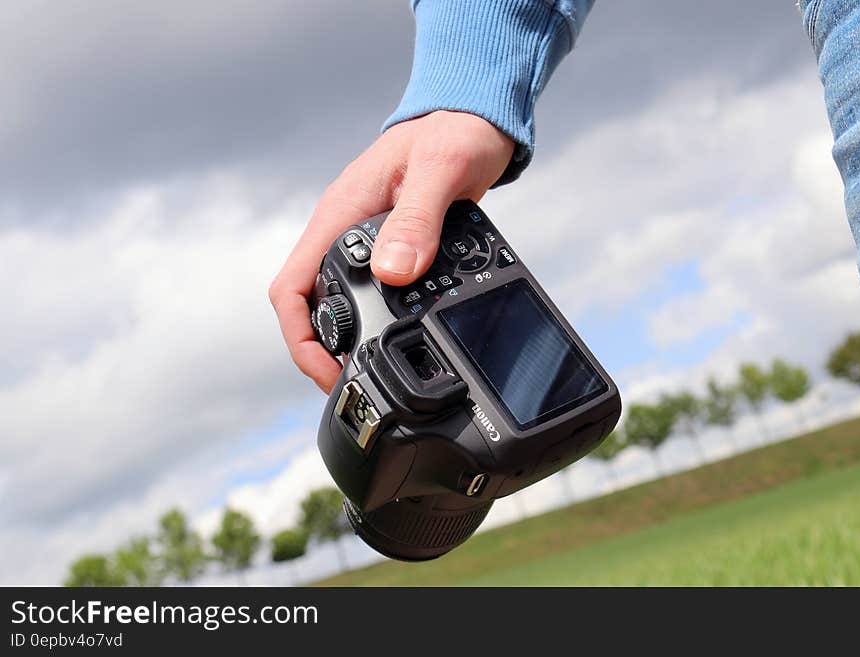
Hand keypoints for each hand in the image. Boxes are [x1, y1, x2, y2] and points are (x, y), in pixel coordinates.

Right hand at [269, 111, 514, 392]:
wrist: (473, 118)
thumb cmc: (456, 132)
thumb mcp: (441, 170)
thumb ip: (418, 219)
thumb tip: (394, 273)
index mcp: (340, 214)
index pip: (291, 285)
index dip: (300, 336)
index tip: (327, 370)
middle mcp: (345, 230)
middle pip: (309, 304)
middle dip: (322, 351)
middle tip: (354, 384)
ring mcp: (367, 241)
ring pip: (339, 301)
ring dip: (348, 339)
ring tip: (374, 371)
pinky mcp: (391, 247)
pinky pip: (371, 292)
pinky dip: (378, 320)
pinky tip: (400, 336)